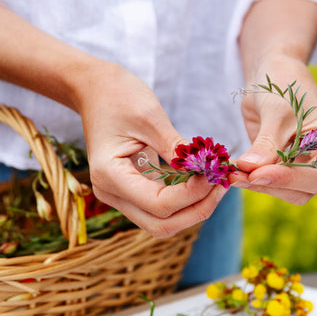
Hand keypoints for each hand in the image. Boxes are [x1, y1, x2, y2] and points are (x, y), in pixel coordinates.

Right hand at [72, 62, 226, 235]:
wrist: (95, 90)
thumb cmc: (119, 96)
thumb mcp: (151, 117)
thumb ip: (176, 148)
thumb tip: (206, 170)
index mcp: (109, 175)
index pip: (159, 204)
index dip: (192, 194)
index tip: (213, 173)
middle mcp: (110, 193)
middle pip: (161, 225)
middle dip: (197, 210)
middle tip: (221, 185)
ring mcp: (120, 196)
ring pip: (163, 223)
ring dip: (193, 209)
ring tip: (216, 185)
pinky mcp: (131, 193)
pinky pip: (161, 209)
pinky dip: (185, 202)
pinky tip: (204, 183)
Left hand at [232, 57, 316, 203]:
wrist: (273, 76)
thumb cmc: (284, 85)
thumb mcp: (276, 112)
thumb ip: (267, 144)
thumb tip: (250, 170)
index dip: (289, 178)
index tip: (257, 175)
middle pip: (305, 188)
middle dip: (271, 183)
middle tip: (237, 175)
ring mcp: (309, 167)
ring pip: (288, 192)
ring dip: (259, 185)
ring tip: (232, 174)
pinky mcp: (288, 170)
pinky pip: (273, 184)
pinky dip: (253, 181)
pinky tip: (233, 173)